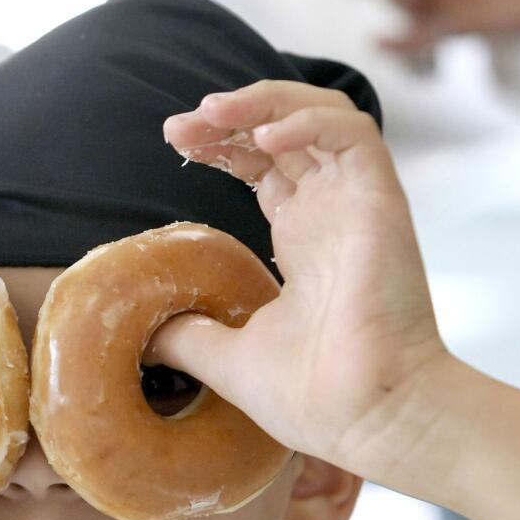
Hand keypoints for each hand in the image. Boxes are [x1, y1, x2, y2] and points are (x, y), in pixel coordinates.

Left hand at [154, 82, 449, 485]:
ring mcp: (357, 202)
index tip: (177, 145)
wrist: (371, 418)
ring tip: (210, 112)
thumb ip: (186, 334)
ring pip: (320, 113)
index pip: (266, 166)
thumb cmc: (316, 397)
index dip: (223, 146)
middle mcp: (331, 212)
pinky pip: (353, 132)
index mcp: (304, 239)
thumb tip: (139, 329)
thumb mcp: (227, 357)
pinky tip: (262, 134)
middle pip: (284, 130)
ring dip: (262, 101)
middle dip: (229, 117)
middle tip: (179, 128)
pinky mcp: (380, 200)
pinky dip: (307, 118)